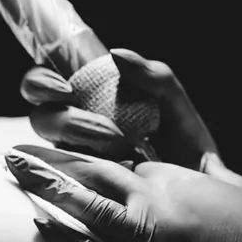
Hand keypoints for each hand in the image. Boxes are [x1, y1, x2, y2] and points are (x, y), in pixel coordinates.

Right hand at [20, 49, 219, 169]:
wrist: (200, 185)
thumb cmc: (184, 140)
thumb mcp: (174, 103)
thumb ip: (153, 76)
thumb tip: (116, 53)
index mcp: (87, 100)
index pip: (42, 85)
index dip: (41, 83)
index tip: (66, 88)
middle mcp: (74, 129)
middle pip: (41, 118)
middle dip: (63, 120)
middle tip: (101, 129)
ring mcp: (76, 160)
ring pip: (52, 151)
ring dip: (80, 144)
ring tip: (118, 145)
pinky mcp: (85, 188)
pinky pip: (70, 181)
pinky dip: (93, 171)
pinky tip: (125, 167)